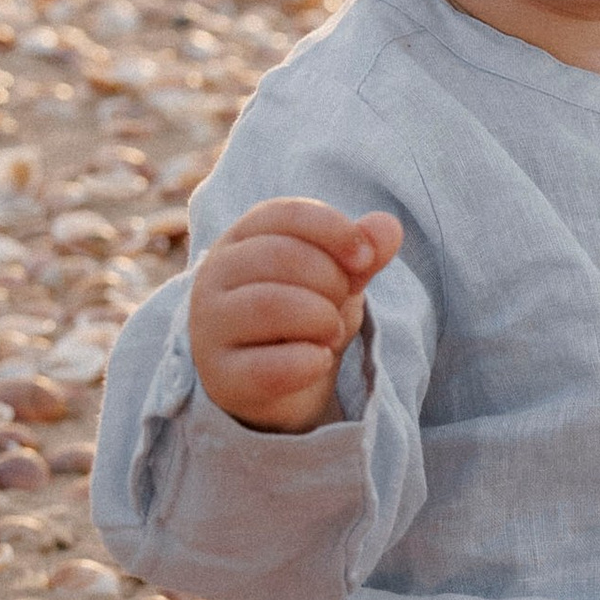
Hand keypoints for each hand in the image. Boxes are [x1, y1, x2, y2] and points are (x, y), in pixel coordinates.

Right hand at [189, 198, 403, 433]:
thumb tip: (388, 226)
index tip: (366, 260)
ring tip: (331, 333)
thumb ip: (363, 253)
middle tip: (340, 306)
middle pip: (279, 256)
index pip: (285, 214)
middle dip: (331, 280)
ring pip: (269, 305)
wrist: (281, 385)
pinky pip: (265, 367)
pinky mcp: (221, 376)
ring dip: (320, 319)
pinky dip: (307, 363)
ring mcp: (211, 325)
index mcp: (243, 238)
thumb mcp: (339, 279)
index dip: (335, 231)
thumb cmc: (305, 316)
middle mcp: (216, 274)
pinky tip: (320, 360)